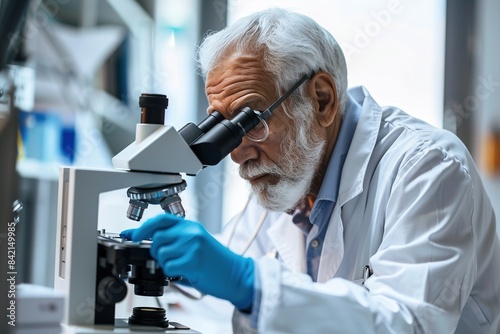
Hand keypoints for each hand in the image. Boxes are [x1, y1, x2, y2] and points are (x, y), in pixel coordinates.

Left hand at [129, 213, 254, 309]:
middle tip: (168, 259)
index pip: (160, 220)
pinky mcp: (192, 261)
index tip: (132, 235)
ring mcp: (192, 246)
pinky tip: (184, 272)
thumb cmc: (216, 262)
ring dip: (164, 263)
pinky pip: (168, 267)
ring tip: (180, 266)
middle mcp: (191, 232)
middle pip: (156, 238)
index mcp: (191, 226)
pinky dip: (172, 273)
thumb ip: (175, 239)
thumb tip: (145, 240)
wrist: (236, 274)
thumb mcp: (196, 243)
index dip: (142, 228)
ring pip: (160, 253)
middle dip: (156, 251)